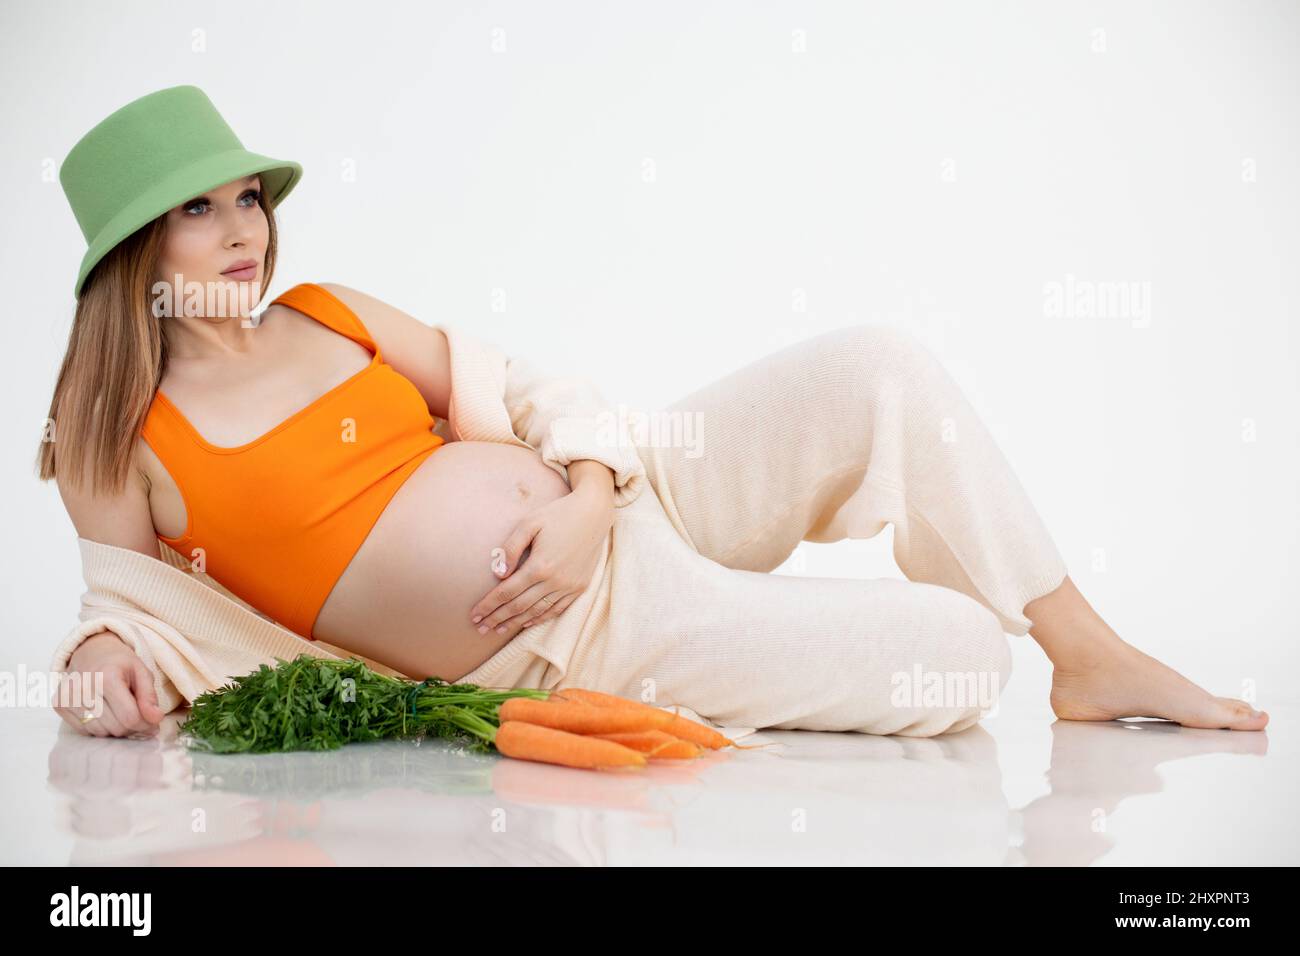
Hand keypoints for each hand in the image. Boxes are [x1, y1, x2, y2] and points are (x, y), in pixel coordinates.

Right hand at [54, 632, 167, 737]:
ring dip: (115, 728)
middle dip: (132, 727)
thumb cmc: (120, 664)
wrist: (91, 652)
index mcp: (107, 676)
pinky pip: (84, 731)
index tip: (152, 723)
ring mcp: (67, 696)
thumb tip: (155, 720)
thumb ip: (149, 697)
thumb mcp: (142, 673)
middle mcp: (83, 687)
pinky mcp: (59, 704)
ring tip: (119, 711)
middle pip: (116, 727)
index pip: (130, 717)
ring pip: (100, 732)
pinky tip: (103, 712)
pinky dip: (98, 727)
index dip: (146, 725)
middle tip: (138, 716)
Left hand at [469, 485, 613, 639]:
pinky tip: (526, 622)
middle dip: (497, 618)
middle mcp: (554, 581)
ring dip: (515, 623)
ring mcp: (569, 587)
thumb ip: (511, 548)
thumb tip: (498, 574)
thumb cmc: (558, 514)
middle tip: (480, 628)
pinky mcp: (579, 587)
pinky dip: (539, 618)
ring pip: (537, 612)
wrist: (594, 514)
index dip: (488, 605)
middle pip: (519, 607)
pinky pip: (556, 609)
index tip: (474, 615)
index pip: (506, 592)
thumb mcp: (529, 523)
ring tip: (498, 629)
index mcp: (539, 566)